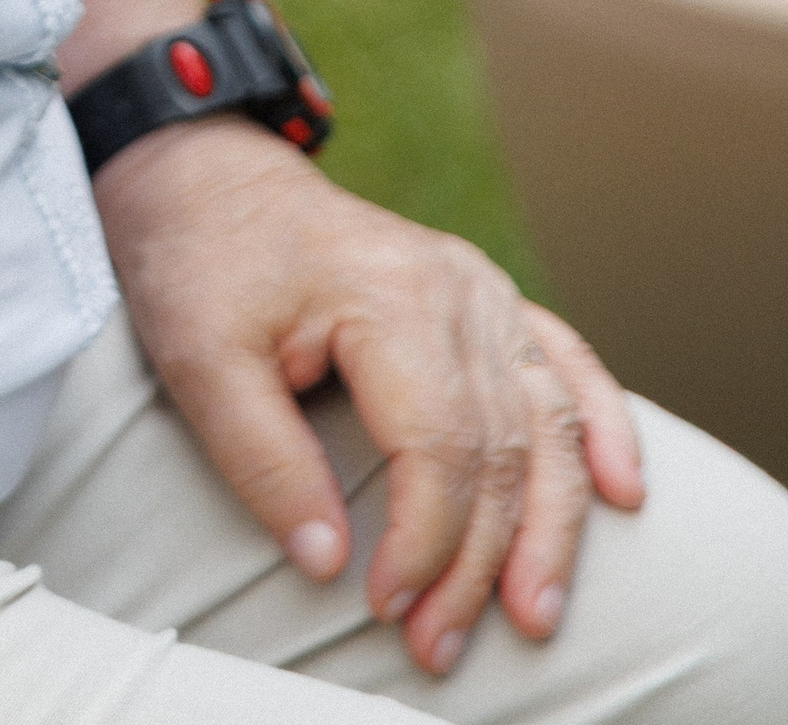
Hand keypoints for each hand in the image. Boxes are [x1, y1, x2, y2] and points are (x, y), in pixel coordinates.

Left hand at [97, 116, 643, 679]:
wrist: (206, 175)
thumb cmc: (197, 261)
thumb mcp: (197, 359)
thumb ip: (262, 459)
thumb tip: (329, 562)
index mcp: (389, 296)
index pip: (438, 449)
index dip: (424, 545)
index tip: (386, 608)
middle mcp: (455, 288)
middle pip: (497, 450)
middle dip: (477, 564)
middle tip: (440, 646)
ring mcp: (479, 288)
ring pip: (545, 423)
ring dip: (549, 526)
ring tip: (535, 612)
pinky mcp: (483, 295)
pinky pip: (564, 362)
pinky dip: (601, 428)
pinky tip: (624, 492)